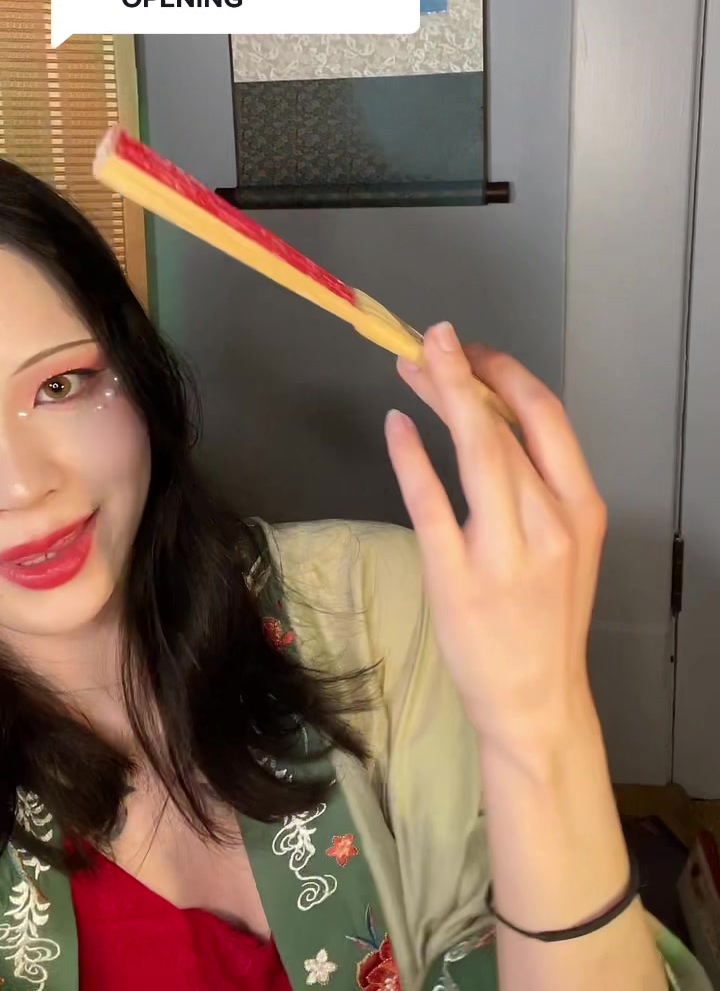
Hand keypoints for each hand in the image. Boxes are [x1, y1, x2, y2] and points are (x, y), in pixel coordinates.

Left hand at [385, 323, 606, 768]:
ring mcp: (503, 550)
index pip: (545, 416)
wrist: (536, 699)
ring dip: (439, 396)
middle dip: (462, 373)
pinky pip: (429, 502)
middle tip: (428, 342)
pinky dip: (410, 456)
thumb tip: (486, 414)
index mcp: (581, 507)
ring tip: (409, 365)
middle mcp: (549, 522)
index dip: (506, 372)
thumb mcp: (563, 543)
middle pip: (501, 424)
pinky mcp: (457, 576)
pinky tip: (395, 424)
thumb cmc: (546, 615)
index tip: (473, 351)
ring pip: (473, 451)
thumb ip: (535, 482)